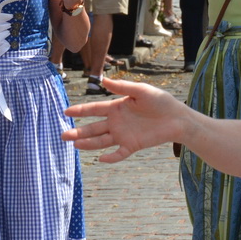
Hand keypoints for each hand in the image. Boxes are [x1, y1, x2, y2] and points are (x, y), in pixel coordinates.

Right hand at [63, 77, 189, 162]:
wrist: (177, 118)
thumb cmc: (160, 101)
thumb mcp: (141, 91)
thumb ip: (122, 87)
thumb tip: (103, 80)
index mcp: (117, 107)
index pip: (94, 109)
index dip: (80, 111)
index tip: (66, 112)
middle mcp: (116, 122)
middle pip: (93, 128)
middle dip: (78, 132)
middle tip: (63, 135)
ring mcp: (123, 135)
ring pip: (101, 141)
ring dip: (88, 144)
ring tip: (74, 145)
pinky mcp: (133, 145)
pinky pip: (119, 153)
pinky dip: (111, 157)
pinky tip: (101, 159)